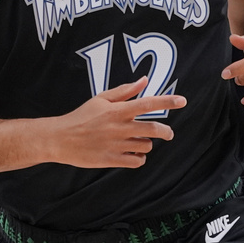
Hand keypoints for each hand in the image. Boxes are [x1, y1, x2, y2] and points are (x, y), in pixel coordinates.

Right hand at [46, 77, 186, 168]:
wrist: (60, 138)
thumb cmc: (82, 116)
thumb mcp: (101, 99)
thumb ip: (124, 91)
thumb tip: (144, 81)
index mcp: (117, 110)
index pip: (148, 103)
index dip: (167, 102)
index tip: (182, 101)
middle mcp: (119, 127)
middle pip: (153, 128)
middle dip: (166, 131)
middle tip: (168, 133)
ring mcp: (116, 145)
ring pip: (146, 145)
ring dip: (147, 143)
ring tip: (138, 141)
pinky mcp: (112, 160)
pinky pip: (137, 161)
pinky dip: (139, 157)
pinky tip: (133, 153)